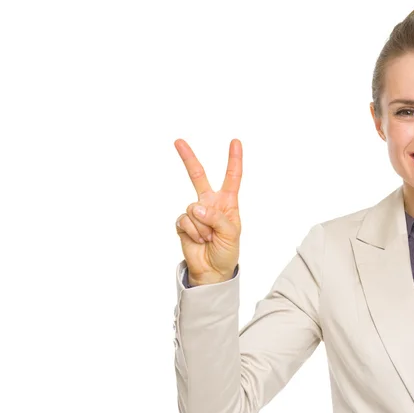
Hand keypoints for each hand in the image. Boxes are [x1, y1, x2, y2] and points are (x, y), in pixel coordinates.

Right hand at [174, 138, 241, 284]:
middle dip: (188, 159)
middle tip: (178, 141)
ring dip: (202, 227)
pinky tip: (198, 240)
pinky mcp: (183, 223)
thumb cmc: (227, 251)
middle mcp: (210, 203)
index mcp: (227, 203)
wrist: (212, 271)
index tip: (235, 142)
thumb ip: (217, 217)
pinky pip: (185, 220)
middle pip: (198, 177)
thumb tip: (197, 207)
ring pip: (193, 208)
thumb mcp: (231, 233)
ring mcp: (195, 213)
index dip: (233, 160)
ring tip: (208, 238)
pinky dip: (193, 232)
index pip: (232, 178)